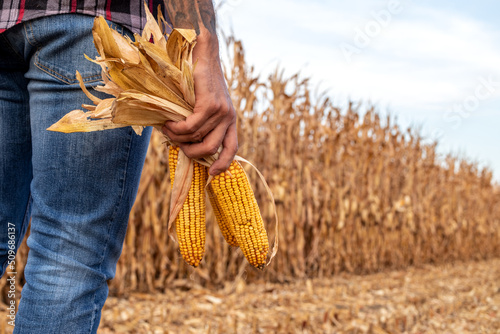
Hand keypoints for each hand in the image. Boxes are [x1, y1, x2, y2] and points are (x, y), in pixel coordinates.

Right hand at [162, 32, 237, 175]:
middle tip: (175, 143)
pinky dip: (178, 129)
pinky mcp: (211, 104)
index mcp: (230, 120)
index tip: (212, 174)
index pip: (232, 148)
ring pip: (197, 137)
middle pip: (211, 149)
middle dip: (190, 153)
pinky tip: (169, 123)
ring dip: (178, 138)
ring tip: (167, 129)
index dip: (223, 164)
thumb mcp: (202, 104)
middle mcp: (229, 117)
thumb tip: (185, 143)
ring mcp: (222, 111)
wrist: (202, 53)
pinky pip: (192, 126)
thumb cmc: (197, 80)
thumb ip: (199, 122)